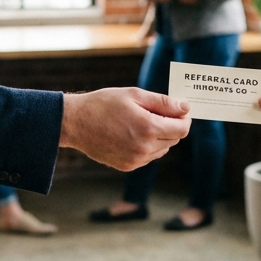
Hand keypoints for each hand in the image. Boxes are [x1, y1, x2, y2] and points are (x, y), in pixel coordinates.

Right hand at [60, 88, 190, 170]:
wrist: (75, 122)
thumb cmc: (103, 104)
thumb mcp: (134, 95)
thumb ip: (163, 102)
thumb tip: (185, 107)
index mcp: (148, 128)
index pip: (182, 129)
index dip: (184, 118)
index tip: (178, 110)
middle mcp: (144, 148)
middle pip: (174, 139)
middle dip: (171, 126)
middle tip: (156, 112)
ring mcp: (136, 160)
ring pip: (162, 149)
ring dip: (160, 137)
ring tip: (141, 122)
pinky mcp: (127, 166)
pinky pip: (148, 157)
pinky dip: (147, 146)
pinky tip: (132, 134)